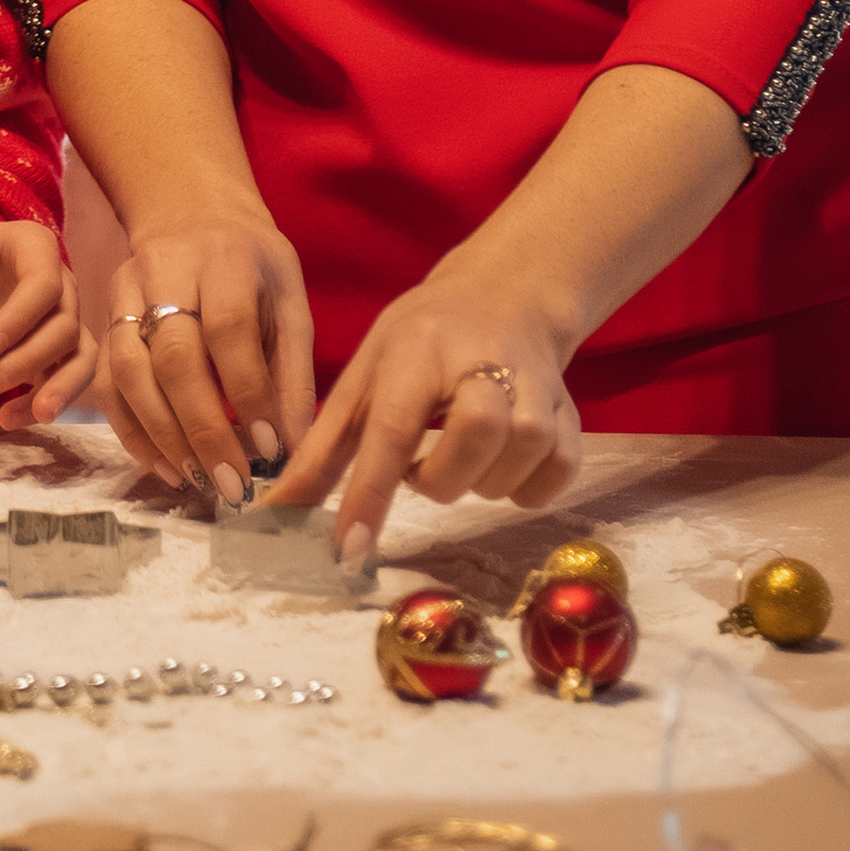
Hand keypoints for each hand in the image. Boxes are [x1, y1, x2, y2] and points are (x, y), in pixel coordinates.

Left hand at [0, 216, 99, 428]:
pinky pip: (64, 381)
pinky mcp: (51, 354)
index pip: (46, 283)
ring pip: (80, 359)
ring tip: (10, 419)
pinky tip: (8, 419)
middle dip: (26, 361)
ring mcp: (61, 320)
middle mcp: (60, 283)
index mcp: (34, 247)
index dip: (22, 317)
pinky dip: (41, 403)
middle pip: (64, 327)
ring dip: (53, 391)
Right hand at [99, 207, 316, 500]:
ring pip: (128, 370)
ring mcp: (125, 291)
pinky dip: (131, 430)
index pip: (229, 330)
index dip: (248, 394)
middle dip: (202, 429)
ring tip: (196, 480)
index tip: (270, 450)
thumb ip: (292, 373)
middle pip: (173, 356)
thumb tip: (294, 450)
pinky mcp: (103, 315)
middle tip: (231, 484)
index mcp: (225, 259)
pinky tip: (163, 464)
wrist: (189, 211)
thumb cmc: (252, 263)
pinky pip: (106, 380)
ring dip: (161, 436)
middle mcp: (166, 270)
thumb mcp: (289, 300)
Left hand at [262, 261, 582, 566]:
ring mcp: (537, 394)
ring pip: (503, 479)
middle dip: (434, 479)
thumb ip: (324, 448)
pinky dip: (515, 486)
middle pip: (464, 456)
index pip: (392, 429)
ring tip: (458, 445)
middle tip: (422, 458)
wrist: (506, 299)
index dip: (369, 494)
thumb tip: (278, 509)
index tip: (347, 550)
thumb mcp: (365, 376)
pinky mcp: (572, 421)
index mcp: (418, 351)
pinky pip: (543, 488)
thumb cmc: (421, 343)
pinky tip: (498, 455)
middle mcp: (484, 367)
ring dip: (471, 480)